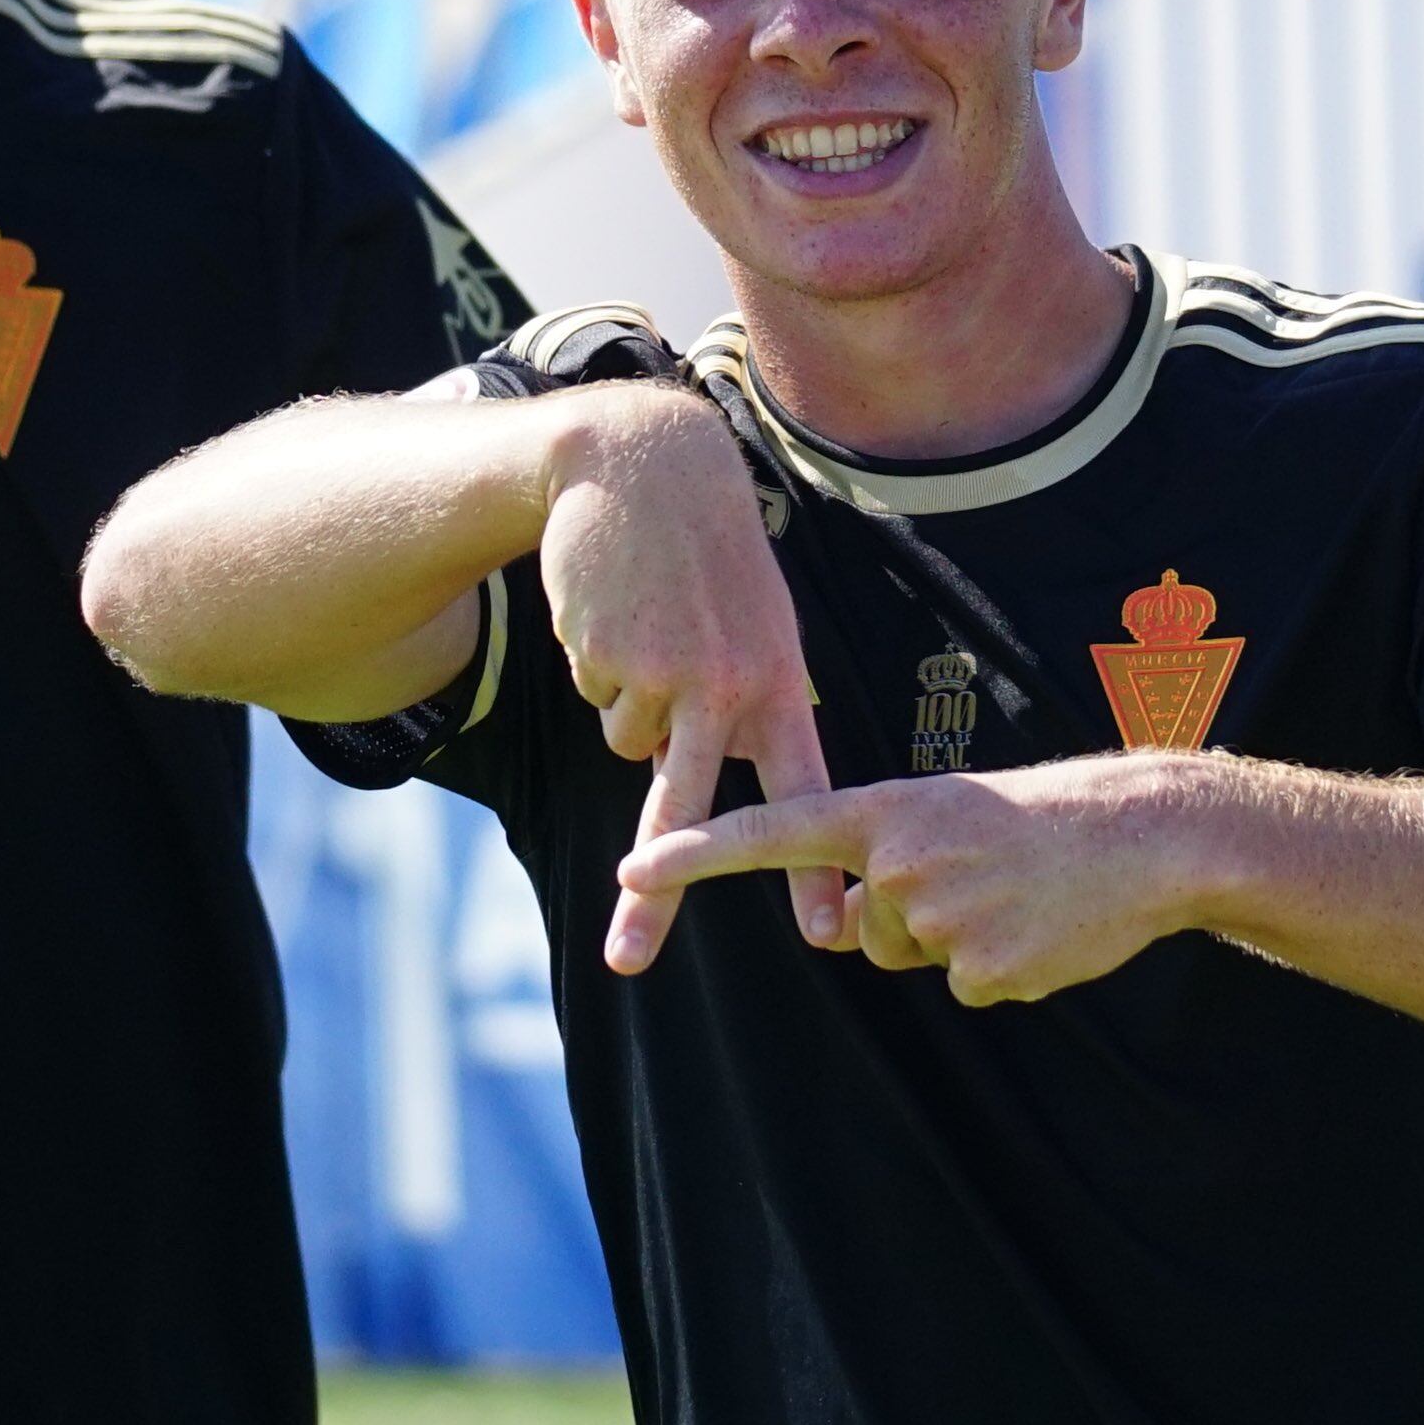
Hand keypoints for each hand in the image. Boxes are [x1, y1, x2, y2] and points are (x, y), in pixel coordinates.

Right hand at [537, 388, 843, 968]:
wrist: (645, 466)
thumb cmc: (708, 557)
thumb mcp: (754, 624)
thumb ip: (743, 707)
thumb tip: (707, 798)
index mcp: (779, 685)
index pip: (805, 790)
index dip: (808, 869)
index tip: (827, 931)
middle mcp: (728, 689)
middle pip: (687, 812)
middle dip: (657, 893)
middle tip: (627, 958)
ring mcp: (666, 675)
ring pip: (628, 746)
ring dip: (627, 704)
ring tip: (652, 630)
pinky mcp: (609, 657)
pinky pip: (596, 700)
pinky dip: (599, 667)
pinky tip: (620, 611)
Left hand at [617, 753, 1216, 1004]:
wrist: (1147, 836)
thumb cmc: (1048, 821)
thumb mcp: (953, 814)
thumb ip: (885, 858)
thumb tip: (843, 928)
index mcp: (889, 810)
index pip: (773, 829)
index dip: (697, 851)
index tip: (632, 867)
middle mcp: (901, 860)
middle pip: (864, 928)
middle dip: (911, 919)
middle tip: (987, 877)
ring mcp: (941, 916)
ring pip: (915, 958)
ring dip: (960, 941)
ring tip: (1020, 896)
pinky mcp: (983, 969)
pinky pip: (967, 988)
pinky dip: (1004, 969)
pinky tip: (1044, 930)